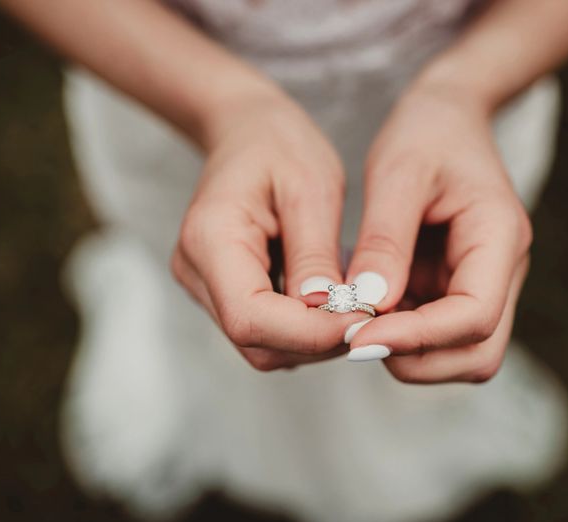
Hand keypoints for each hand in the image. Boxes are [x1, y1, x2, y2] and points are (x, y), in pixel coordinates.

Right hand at [172, 87, 365, 370]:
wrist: (246, 130)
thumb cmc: (278, 145)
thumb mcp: (312, 186)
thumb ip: (317, 254)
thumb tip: (333, 315)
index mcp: (210, 238)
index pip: (251, 317)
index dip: (311, 332)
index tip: (367, 318)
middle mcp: (196, 272)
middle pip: (255, 340)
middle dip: (318, 339)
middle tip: (371, 312)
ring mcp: (204, 287)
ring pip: (261, 345)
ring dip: (315, 338)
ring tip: (355, 303)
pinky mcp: (223, 293)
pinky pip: (265, 332)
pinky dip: (304, 329)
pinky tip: (333, 301)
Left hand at [345, 82, 532, 382]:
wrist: (448, 117)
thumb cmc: (427, 134)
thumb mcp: (397, 173)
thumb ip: (386, 240)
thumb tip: (371, 306)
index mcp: (500, 238)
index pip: (475, 317)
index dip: (419, 338)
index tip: (359, 338)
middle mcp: (503, 272)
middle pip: (477, 354)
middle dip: (417, 358)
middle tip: (354, 337)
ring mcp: (482, 284)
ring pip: (459, 354)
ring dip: (408, 351)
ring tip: (358, 317)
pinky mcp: (456, 289)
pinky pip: (435, 334)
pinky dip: (400, 334)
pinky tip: (366, 305)